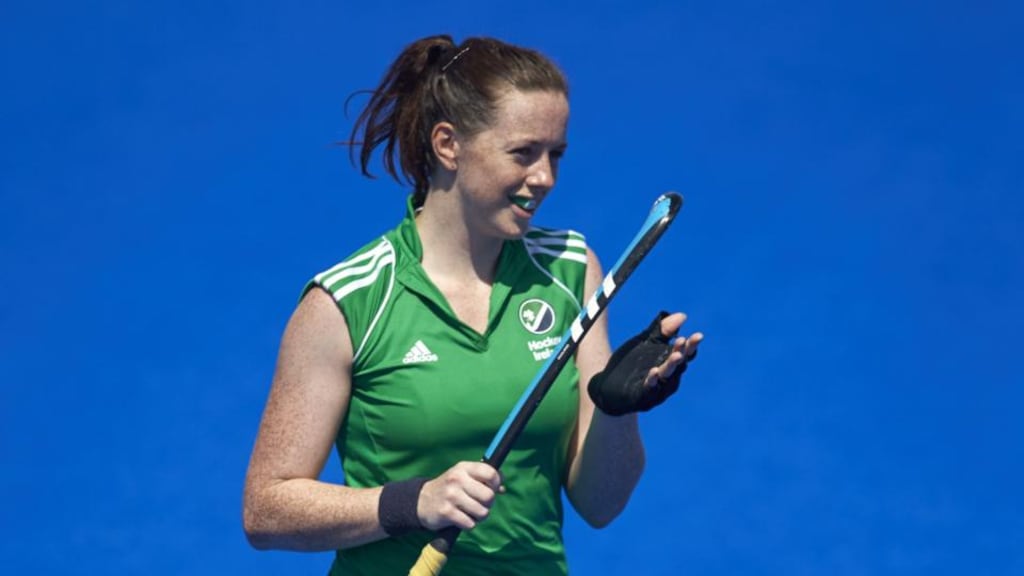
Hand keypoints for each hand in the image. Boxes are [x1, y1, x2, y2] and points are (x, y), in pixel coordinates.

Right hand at [417, 461, 504, 530]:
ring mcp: (451, 495)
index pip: (490, 473)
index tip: (492, 489)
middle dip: (488, 504)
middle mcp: (457, 479)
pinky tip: (461, 518)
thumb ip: (484, 478)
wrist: (422, 500)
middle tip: (479, 504)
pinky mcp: (446, 512)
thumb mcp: (464, 476)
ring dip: (479, 516)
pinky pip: (470, 524)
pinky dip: (469, 524)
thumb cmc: (450, 488)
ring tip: (470, 512)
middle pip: (489, 496)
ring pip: (482, 512)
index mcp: (464, 467)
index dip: (496, 483)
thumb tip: (502, 488)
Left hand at [588, 310, 703, 415]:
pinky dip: (652, 380)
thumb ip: (663, 330)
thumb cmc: (634, 363)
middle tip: (683, 341)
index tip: (698, 335)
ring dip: (671, 366)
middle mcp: (668, 377)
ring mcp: (657, 388)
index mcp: (670, 362)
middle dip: (681, 352)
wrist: (611, 388)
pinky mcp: (642, 396)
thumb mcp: (647, 342)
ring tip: (676, 355)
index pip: (686, 354)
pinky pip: (649, 389)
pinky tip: (653, 372)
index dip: (692, 346)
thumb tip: (683, 316)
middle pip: (678, 364)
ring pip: (667, 376)